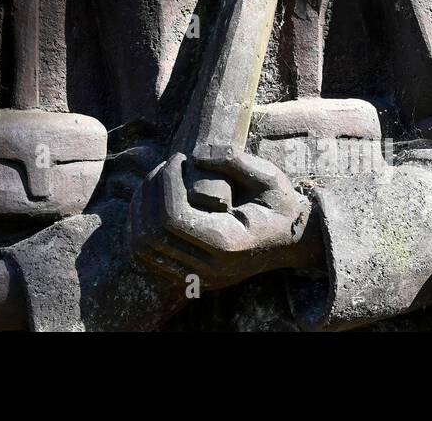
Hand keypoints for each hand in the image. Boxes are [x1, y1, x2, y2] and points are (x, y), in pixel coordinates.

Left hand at [129, 150, 313, 290]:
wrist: (291, 240)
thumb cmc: (279, 205)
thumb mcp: (269, 177)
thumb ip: (235, 161)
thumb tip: (196, 155)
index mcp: (228, 245)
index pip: (173, 219)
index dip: (166, 184)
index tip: (179, 158)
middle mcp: (210, 269)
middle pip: (152, 234)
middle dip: (150, 192)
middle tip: (166, 165)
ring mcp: (197, 277)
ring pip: (142, 249)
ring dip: (140, 210)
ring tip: (156, 180)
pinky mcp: (189, 276)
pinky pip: (147, 259)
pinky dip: (139, 228)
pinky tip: (152, 201)